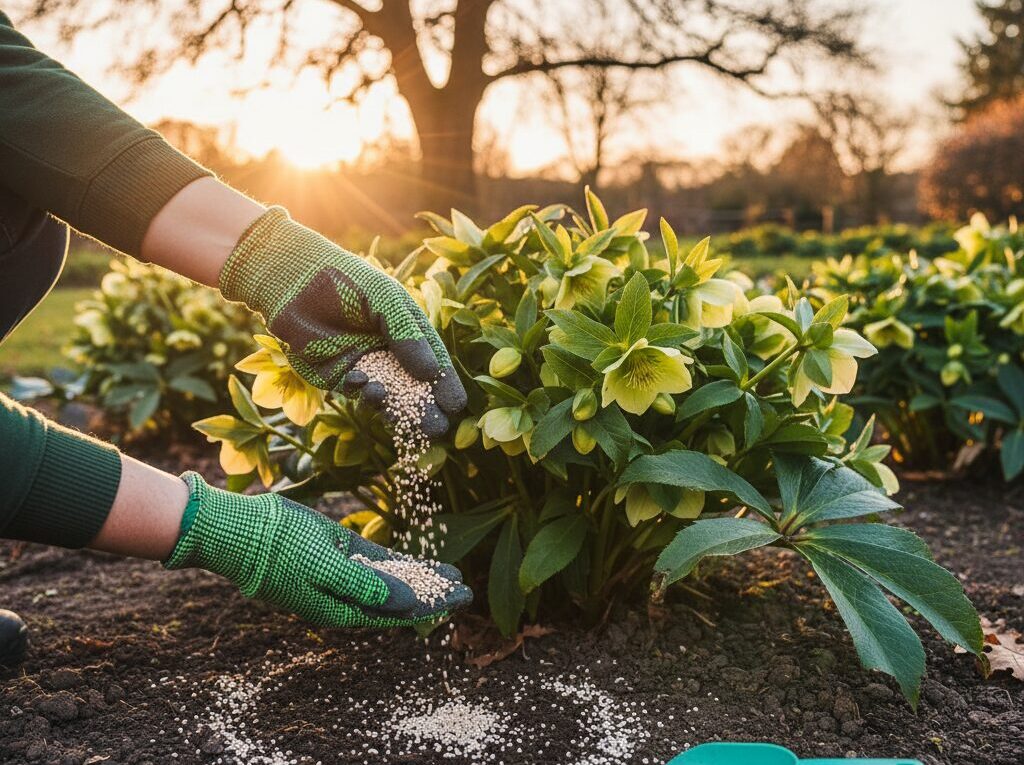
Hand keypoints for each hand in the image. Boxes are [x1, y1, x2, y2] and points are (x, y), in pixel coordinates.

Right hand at [164, 472, 471, 626]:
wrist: (238, 530)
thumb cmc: (278, 552)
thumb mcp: (325, 569)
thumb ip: (366, 586)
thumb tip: (407, 603)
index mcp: (341, 611)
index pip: (397, 613)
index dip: (432, 605)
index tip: (461, 598)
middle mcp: (344, 597)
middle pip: (398, 599)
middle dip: (433, 594)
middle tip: (465, 588)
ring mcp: (340, 573)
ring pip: (390, 579)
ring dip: (419, 577)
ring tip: (451, 574)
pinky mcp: (335, 551)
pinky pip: (374, 561)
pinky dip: (397, 562)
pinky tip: (419, 560)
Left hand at [219, 207, 466, 435]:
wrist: (295, 280)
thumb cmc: (348, 280)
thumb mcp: (387, 302)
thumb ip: (408, 336)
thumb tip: (432, 373)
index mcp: (407, 331)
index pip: (432, 361)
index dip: (444, 383)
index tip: (456, 405)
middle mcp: (388, 351)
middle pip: (413, 385)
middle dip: (424, 407)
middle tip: (438, 428)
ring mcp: (364, 365)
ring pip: (388, 394)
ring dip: (397, 408)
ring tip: (408, 421)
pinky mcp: (338, 375)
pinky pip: (357, 392)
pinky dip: (364, 393)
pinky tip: (366, 388)